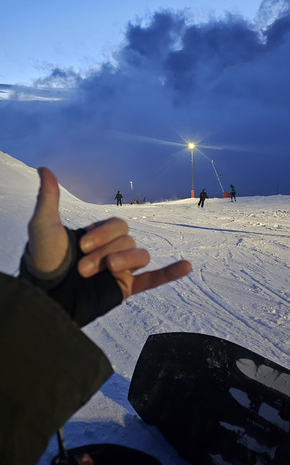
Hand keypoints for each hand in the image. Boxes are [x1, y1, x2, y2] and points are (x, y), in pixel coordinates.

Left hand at [28, 167, 191, 300]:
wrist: (45, 296)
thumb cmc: (43, 260)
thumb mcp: (44, 226)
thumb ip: (49, 198)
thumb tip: (44, 168)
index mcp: (98, 235)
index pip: (117, 225)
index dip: (103, 233)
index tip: (80, 247)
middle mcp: (111, 250)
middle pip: (128, 240)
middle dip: (106, 250)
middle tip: (83, 268)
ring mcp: (120, 270)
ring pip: (140, 255)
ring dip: (125, 260)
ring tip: (107, 270)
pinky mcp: (124, 288)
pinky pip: (153, 280)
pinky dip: (170, 273)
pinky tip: (186, 266)